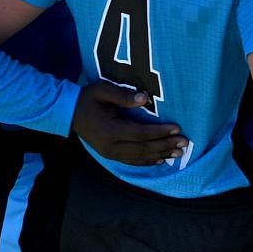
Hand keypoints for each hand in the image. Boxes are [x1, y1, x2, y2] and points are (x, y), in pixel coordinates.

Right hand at [71, 81, 186, 164]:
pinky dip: (147, 161)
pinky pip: (132, 161)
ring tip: (178, 153)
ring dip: (160, 155)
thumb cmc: (87, 98)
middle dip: (165, 146)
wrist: (68, 113)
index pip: (140, 134)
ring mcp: (110, 153)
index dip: (159, 132)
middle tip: (184, 143)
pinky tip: (160, 160)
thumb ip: (122, 95)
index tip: (177, 128)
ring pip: (139, 158)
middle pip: (143, 149)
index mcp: (110, 131)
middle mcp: (111, 146)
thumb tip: (144, 99)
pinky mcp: (110, 154)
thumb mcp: (102, 90)